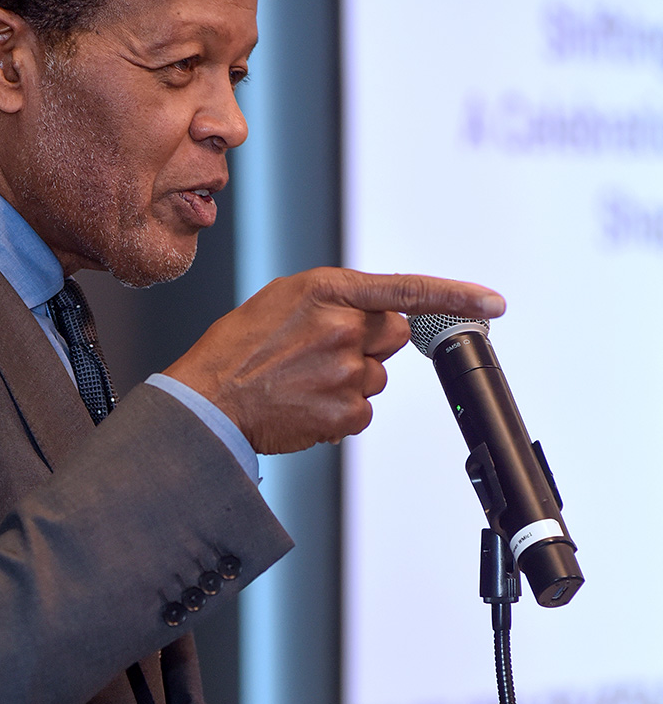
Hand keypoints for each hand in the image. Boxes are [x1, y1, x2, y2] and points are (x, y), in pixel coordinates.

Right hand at [164, 267, 504, 454]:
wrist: (209, 399)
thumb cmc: (238, 347)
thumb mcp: (282, 299)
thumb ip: (334, 299)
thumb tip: (372, 312)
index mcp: (326, 291)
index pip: (406, 290)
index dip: (456, 296)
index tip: (494, 304)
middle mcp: (341, 328)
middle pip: (392, 335)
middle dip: (369, 342)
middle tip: (326, 351)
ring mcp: (345, 373)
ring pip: (375, 377)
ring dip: (349, 378)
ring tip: (303, 380)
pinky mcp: (345, 413)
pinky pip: (362, 411)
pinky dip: (339, 410)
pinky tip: (305, 403)